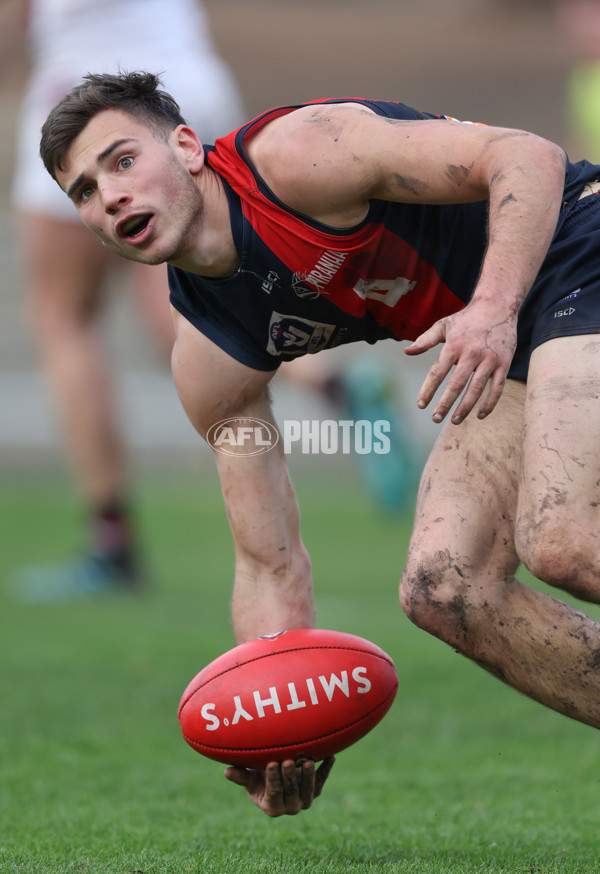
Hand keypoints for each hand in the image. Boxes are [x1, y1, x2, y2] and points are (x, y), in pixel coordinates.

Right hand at [224, 756, 334, 816]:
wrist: (275, 780)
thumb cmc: (258, 778)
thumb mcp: (249, 779)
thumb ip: (240, 776)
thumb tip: (226, 772)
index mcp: (272, 807)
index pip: (274, 793)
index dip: (273, 779)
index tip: (271, 762)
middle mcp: (291, 807)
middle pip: (292, 792)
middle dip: (290, 776)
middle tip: (287, 760)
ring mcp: (305, 800)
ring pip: (309, 790)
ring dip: (309, 775)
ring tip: (307, 761)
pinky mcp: (316, 790)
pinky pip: (322, 781)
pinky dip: (326, 769)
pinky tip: (331, 756)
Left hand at [404, 300, 516, 423]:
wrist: (497, 306)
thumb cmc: (466, 319)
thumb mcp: (443, 325)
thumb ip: (425, 340)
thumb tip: (407, 351)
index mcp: (454, 345)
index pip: (437, 372)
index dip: (428, 390)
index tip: (421, 405)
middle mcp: (471, 353)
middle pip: (456, 384)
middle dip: (445, 404)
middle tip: (435, 418)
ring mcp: (489, 359)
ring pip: (476, 389)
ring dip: (465, 408)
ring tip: (455, 421)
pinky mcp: (504, 363)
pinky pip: (497, 388)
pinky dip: (489, 403)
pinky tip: (480, 415)